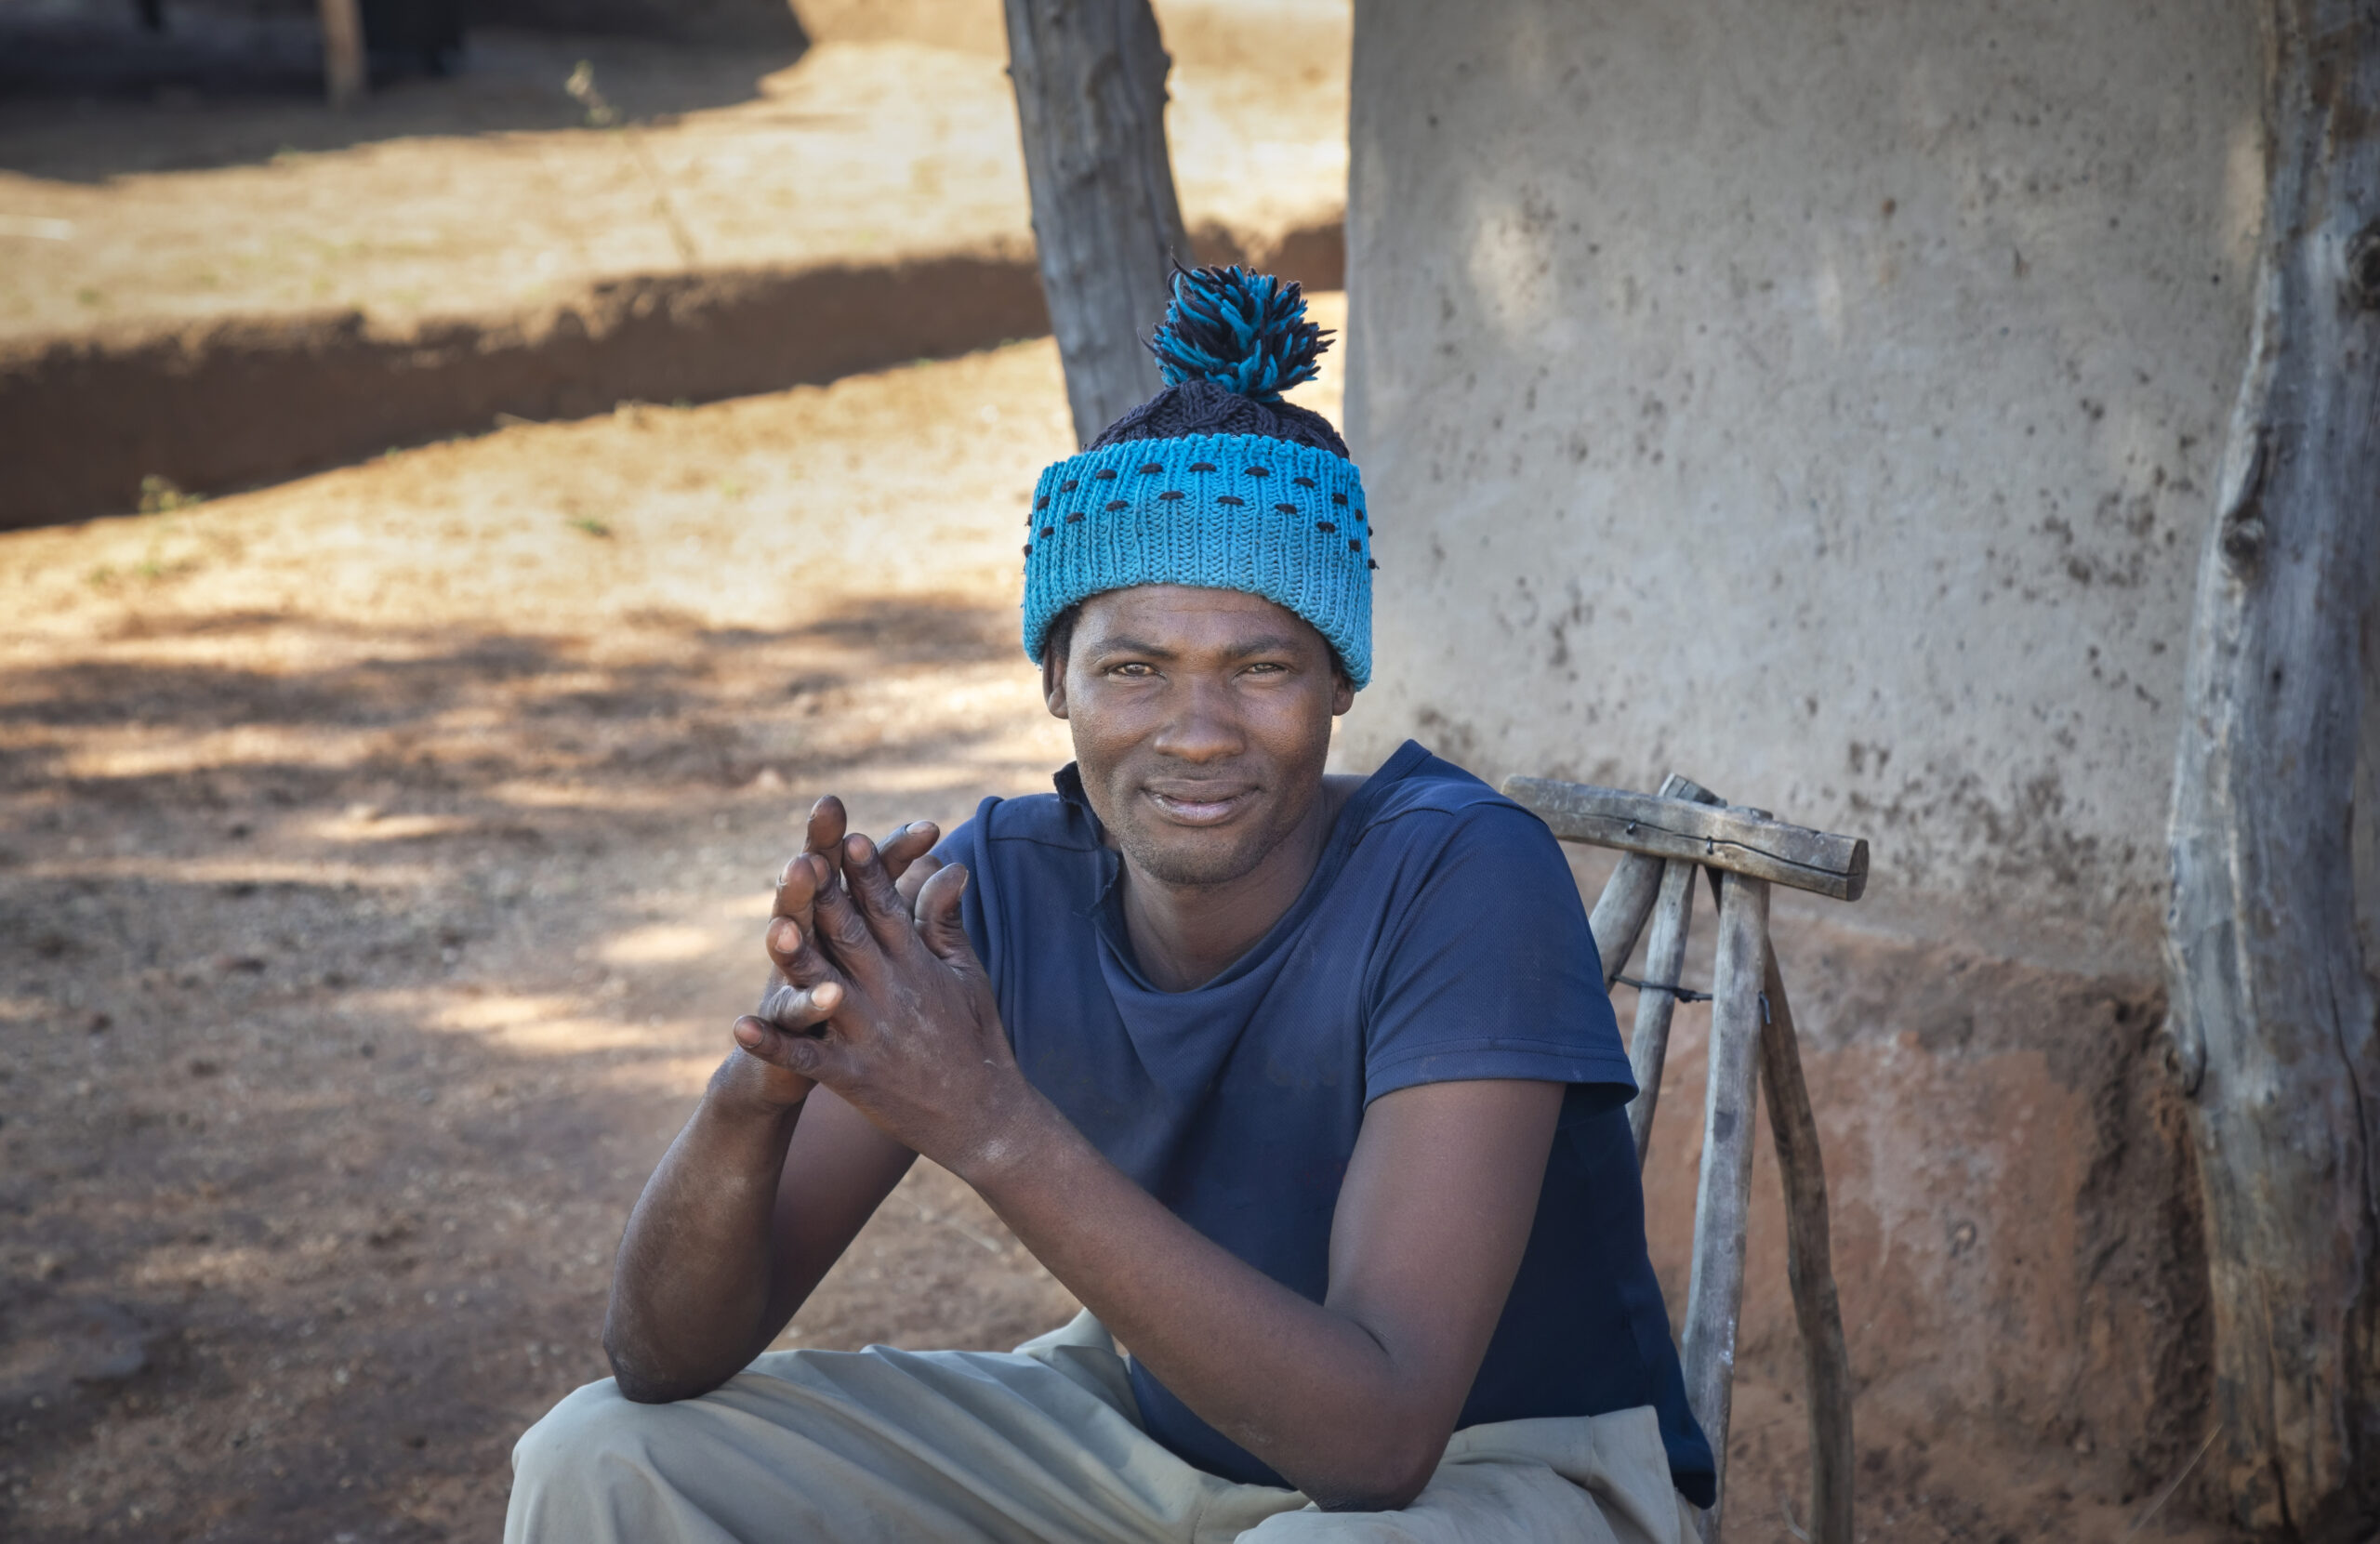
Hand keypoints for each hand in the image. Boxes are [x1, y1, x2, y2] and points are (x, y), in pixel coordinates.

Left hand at [733, 829, 1041, 1175]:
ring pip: (823, 988)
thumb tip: (949, 866)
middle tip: (801, 859)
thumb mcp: (967, 974)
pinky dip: (773, 1044)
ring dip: (797, 959)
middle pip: (849, 936)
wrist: (983, 1117)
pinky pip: (805, 1057)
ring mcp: (868, 1034)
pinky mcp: (851, 1077)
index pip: (887, 908)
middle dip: (825, 898)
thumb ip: (946, 922)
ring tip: (771, 929)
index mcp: (916, 963)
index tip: (849, 838)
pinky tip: (740, 1027)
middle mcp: (890, 991)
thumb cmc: (977, 1039)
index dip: (867, 873)